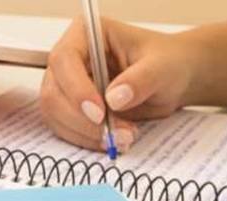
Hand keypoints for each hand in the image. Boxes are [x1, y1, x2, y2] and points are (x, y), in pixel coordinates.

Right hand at [40, 16, 194, 150]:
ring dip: (85, 134)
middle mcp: (69, 60)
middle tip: (113, 134)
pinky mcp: (70, 110)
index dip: (77, 89)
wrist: (173, 79)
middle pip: (53, 93)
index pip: (65, 60)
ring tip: (121, 137)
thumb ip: (140, 79)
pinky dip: (87, 140)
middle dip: (81, 120)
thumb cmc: (167, 62)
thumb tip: (114, 98)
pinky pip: (66, 130)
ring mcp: (66, 86)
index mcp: (84, 35)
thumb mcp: (162, 67)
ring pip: (55, 116)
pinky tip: (112, 140)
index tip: (100, 113)